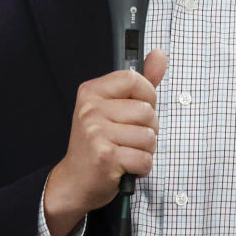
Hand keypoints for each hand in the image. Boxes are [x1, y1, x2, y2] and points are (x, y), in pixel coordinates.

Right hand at [44, 49, 166, 235]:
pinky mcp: (105, 156)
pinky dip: (142, 167)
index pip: (133, 79)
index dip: (147, 96)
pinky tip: (126, 167)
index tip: (138, 109)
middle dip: (149, 129)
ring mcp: (96, 132)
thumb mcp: (115, 108)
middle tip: (129, 138)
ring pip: (149, 136)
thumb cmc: (99, 142)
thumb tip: (160, 54)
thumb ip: (141, 82)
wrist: (75, 181)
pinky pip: (144, 158)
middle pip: (147, 111)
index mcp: (91, 91)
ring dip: (146, 150)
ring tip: (127, 152)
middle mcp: (90, 109)